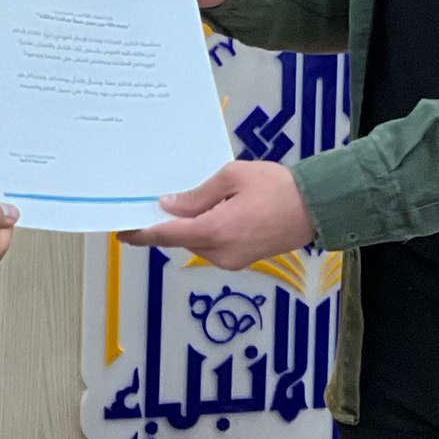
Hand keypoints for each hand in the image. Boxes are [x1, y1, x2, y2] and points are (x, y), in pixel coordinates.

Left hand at [120, 161, 312, 269]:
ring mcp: (232, 260)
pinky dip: (206, 232)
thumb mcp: (232, 177)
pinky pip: (213, 246)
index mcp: (215, 230)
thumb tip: (169, 206)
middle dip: (167, 225)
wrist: (316, 207)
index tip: (122, 231)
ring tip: (192, 201)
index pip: (167, 235)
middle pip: (181, 240)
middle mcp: (220, 252)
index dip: (142, 233)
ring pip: (197, 243)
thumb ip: (197, 195)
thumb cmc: (277, 187)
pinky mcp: (243, 261)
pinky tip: (212, 212)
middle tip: (155, 204)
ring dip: (189, 227)